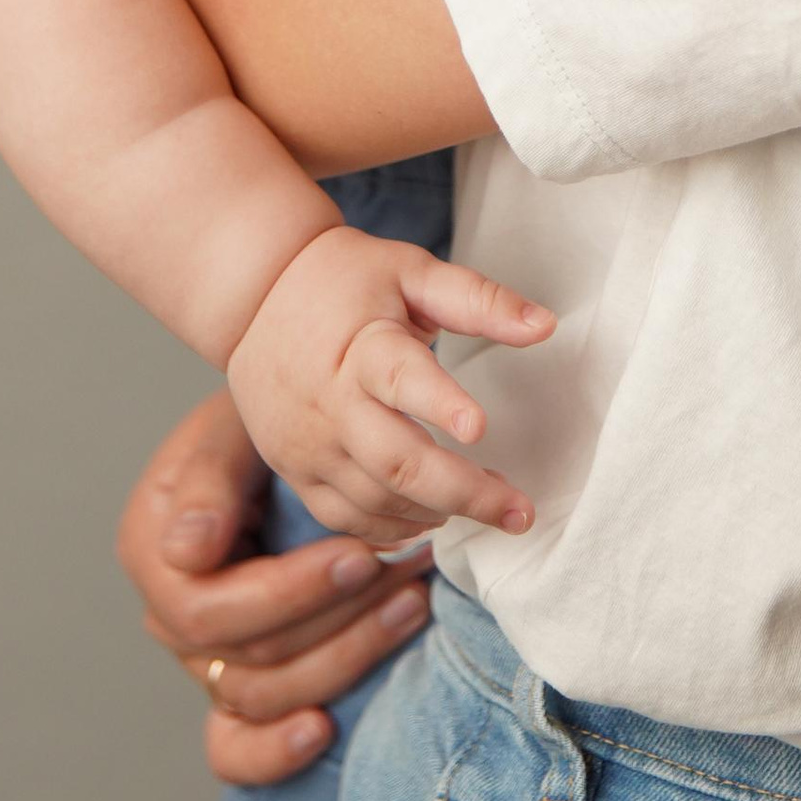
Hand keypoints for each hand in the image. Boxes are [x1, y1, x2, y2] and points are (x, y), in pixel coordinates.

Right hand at [116, 388, 439, 782]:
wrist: (269, 446)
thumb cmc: (249, 431)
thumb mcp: (227, 433)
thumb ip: (207, 485)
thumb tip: (188, 550)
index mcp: (153, 554)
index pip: (213, 608)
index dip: (291, 594)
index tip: (361, 555)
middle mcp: (169, 618)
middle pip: (247, 658)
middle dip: (335, 619)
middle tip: (404, 574)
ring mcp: (200, 659)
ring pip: (262, 696)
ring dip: (343, 659)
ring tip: (408, 609)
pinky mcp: (232, 688)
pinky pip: (236, 747)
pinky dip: (274, 752)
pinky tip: (324, 731)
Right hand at [225, 225, 552, 545]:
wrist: (255, 296)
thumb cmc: (346, 280)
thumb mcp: (411, 271)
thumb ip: (477, 299)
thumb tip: (546, 325)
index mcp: (362, 346)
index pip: (400, 377)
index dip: (440, 402)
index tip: (480, 425)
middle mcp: (330, 403)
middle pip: (396, 463)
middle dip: (465, 492)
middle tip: (520, 511)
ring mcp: (308, 445)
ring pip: (376, 501)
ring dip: (438, 512)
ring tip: (491, 506)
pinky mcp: (295, 470)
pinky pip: (345, 519)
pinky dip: (393, 529)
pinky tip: (433, 519)